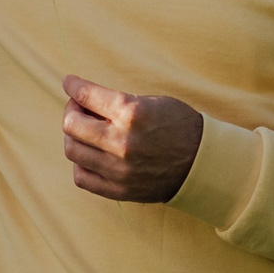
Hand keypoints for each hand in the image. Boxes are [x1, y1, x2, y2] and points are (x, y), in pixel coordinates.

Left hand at [62, 76, 204, 202]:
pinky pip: (82, 178)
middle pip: (71, 124)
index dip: (73, 85)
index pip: (86, 96)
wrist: (203, 163)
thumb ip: (117, 102)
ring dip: (73, 137)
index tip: (70, 83)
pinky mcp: (120, 190)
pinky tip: (90, 155)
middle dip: (71, 111)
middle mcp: (122, 142)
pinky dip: (80, 163)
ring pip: (72, 151)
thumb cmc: (179, 126)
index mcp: (132, 114)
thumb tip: (84, 100)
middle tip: (79, 108)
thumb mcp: (152, 102)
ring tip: (85, 132)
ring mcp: (119, 169)